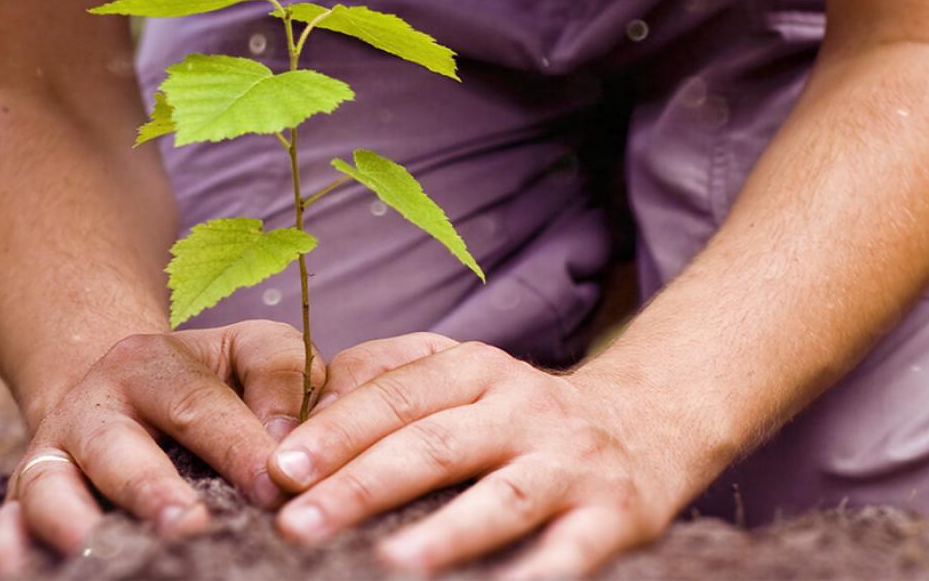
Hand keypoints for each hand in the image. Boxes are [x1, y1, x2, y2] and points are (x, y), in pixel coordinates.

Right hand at [0, 320, 323, 574]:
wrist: (121, 386)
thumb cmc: (210, 379)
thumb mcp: (248, 353)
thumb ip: (281, 378)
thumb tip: (289, 446)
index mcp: (151, 364)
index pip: (199, 405)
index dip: (239, 447)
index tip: (276, 488)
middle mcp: (92, 406)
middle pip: (118, 449)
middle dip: (153, 490)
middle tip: (189, 526)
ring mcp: (52, 454)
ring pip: (51, 487)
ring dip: (75, 522)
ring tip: (108, 554)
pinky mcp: (26, 496)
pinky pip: (9, 520)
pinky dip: (10, 544)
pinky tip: (26, 567)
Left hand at [266, 334, 700, 578]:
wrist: (647, 422)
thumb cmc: (523, 412)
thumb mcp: (465, 374)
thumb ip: (388, 379)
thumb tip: (306, 411)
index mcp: (478, 369)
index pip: (399, 394)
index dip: (338, 430)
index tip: (281, 469)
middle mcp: (525, 407)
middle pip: (436, 444)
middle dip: (363, 485)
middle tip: (298, 523)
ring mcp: (570, 462)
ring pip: (501, 498)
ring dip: (444, 534)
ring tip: (388, 564)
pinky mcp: (614, 514)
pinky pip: (569, 553)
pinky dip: (533, 577)